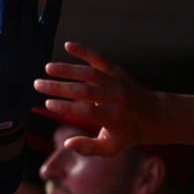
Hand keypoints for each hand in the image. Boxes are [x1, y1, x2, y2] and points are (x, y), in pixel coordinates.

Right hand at [35, 41, 162, 155]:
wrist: (155, 115)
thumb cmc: (127, 134)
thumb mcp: (111, 148)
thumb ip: (88, 148)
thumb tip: (67, 144)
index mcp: (114, 118)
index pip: (86, 111)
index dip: (66, 107)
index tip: (47, 104)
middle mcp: (116, 98)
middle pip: (84, 90)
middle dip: (59, 87)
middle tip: (38, 84)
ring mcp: (117, 82)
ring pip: (90, 73)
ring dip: (67, 69)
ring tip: (47, 68)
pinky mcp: (117, 71)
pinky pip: (100, 59)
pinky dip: (84, 51)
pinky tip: (67, 45)